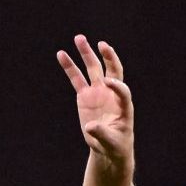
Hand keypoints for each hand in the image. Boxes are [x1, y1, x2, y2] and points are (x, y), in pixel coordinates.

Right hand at [56, 34, 133, 164]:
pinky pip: (76, 78)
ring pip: (93, 69)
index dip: (117, 85)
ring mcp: (98, 93)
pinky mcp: (85, 95)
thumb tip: (90, 127)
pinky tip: (61, 54)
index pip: (123, 90)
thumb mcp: (111, 142)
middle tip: (101, 44)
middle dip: (108, 57)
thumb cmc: (115, 144)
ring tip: (79, 38)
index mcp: (124, 105)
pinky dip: (69, 67)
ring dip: (86, 54)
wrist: (108, 147)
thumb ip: (102, 133)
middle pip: (112, 71)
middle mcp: (112, 94)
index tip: (108, 83)